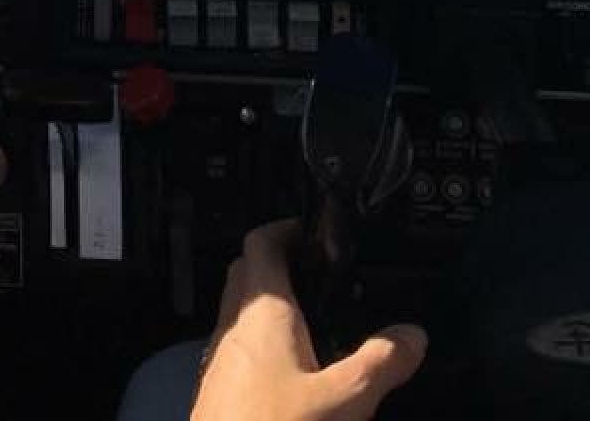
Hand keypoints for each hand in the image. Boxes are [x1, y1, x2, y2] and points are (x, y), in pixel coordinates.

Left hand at [191, 221, 427, 420]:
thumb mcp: (343, 403)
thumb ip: (380, 365)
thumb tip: (414, 333)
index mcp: (260, 310)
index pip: (260, 242)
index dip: (284, 228)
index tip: (314, 232)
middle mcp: (232, 325)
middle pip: (246, 272)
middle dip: (277, 264)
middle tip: (320, 276)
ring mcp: (218, 358)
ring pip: (238, 311)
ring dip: (268, 305)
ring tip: (315, 324)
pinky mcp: (215, 391)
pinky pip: (237, 348)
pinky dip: (261, 343)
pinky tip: (292, 375)